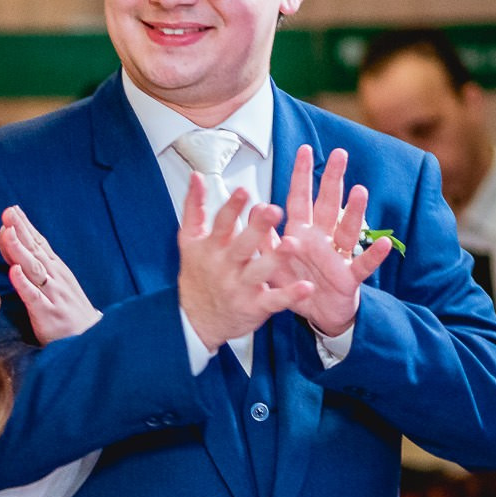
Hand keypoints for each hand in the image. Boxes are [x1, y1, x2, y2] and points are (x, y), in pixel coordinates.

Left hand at [0, 206, 98, 343]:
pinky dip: (24, 283)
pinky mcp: (48, 313)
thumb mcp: (58, 285)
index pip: (39, 244)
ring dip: (20, 250)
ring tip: (7, 233)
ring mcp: (52, 295)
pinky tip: (14, 271)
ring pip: (34, 269)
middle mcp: (55, 278)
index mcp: (56, 270)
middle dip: (21, 231)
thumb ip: (41, 267)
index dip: (26, 227)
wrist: (91, 339)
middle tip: (8, 213)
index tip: (12, 210)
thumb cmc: (69, 311)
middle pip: (36, 250)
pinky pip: (33, 297)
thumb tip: (24, 248)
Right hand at [176, 174, 309, 350]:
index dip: (232, 208)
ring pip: (259, 271)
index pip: (221, 224)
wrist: (196, 319)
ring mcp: (240, 287)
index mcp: (212, 247)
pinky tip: (306, 286)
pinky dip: (290, 294)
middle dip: (257, 228)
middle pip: (242, 245)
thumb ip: (194, 207)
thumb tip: (197, 177)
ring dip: (276, 259)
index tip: (244, 191)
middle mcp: (226, 266)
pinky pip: (274, 300)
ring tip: (291, 245)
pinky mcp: (255, 306)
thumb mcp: (188, 241)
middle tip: (273, 210)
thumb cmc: (198, 275)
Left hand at [272, 145, 390, 337]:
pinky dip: (373, 255)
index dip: (301, 175)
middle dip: (333, 180)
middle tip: (340, 154)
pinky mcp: (349, 277)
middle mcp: (321, 238)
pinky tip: (384, 244)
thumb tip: (253, 209)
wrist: (316, 314)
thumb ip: (264, 238)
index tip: (303, 149)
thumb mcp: (272, 261)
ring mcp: (337, 256)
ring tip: (359, 192)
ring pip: (347, 229)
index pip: (300, 198)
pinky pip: (363, 265)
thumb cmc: (296, 282)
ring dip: (354, 212)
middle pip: (328, 205)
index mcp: (301, 232)